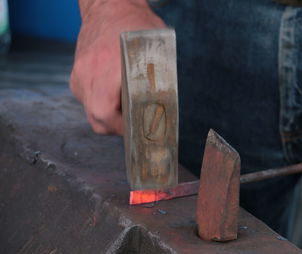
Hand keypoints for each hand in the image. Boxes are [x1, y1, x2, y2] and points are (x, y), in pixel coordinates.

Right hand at [70, 0, 165, 134]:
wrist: (109, 7)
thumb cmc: (135, 26)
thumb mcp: (155, 50)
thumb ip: (156, 78)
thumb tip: (162, 106)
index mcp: (107, 68)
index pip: (104, 113)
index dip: (120, 128)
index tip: (134, 131)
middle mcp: (88, 74)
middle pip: (96, 118)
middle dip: (116, 127)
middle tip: (134, 125)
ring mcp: (79, 75)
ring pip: (90, 111)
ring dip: (108, 117)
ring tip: (127, 110)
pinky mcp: (76, 74)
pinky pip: (87, 99)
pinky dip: (101, 104)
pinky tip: (116, 97)